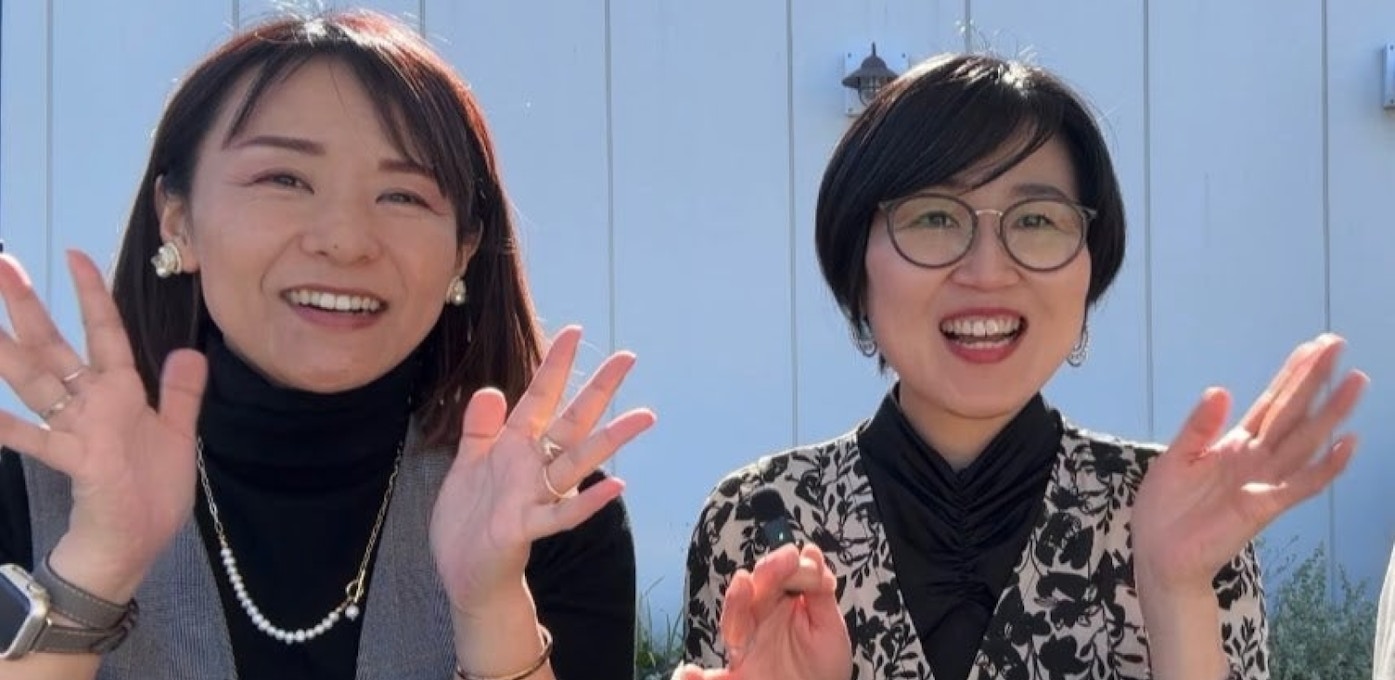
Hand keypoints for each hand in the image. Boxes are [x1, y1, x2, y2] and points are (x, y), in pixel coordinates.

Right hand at [0, 251, 205, 600]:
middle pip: (52, 346)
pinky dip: (6, 426)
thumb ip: (181, 392)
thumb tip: (189, 349)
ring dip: (7, 350)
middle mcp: (90, 404)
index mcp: (119, 393)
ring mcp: (77, 429)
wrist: (137, 542)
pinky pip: (36, 438)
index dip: (92, 295)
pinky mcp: (76, 459)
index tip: (76, 255)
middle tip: (0, 264)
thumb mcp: (178, 433)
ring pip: (35, 380)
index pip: (103, 332)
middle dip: (25, 307)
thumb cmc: (152, 492)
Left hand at [428, 325, 654, 612]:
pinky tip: (616, 485)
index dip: (555, 366)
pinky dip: (588, 500)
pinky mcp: (526, 528)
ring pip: (578, 462)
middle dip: (598, 390)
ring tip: (645, 416)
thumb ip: (480, 429)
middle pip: (572, 422)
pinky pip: (563, 514)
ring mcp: (535, 497)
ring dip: (611, 440)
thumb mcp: (468, 464)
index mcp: (515, 447)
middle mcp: (533, 467)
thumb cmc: (469, 520)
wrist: (463, 573)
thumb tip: (491, 390)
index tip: (574, 331)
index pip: (540, 399)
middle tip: (628, 358)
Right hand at [672, 543, 850, 679]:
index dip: (785, 565)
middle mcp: (757, 623)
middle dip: (766, 575)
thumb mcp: (829, 628)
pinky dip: (694, 678)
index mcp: (778, 606)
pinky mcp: (737, 677)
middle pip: (752, 592)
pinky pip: (710, 679)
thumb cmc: (823, 668)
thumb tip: (811, 553)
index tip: (797, 557)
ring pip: (734, 622)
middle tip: (783, 561)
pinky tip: (689, 673)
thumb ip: (819, 594)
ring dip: (736, 603)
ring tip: (742, 584)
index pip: (776, 577)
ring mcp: (745, 650)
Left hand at [1133, 333, 1367, 590]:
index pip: (1271, 402)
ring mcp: (1264, 480)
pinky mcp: (1264, 506)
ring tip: (1356, 383)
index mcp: (1235, 444)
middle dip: (1314, 380)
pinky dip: (1326, 466)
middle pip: (1292, 412)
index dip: (1292, 374)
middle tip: (1338, 345)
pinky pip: (1301, 484)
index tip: (1315, 345)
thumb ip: (1199, 428)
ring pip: (1305, 441)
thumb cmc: (1166, 509)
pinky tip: (1347, 443)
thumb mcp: (1175, 459)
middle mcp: (1257, 458)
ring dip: (1330, 413)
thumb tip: (1221, 390)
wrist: (1160, 555)